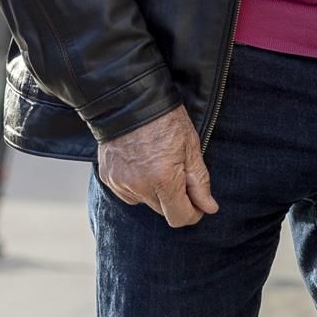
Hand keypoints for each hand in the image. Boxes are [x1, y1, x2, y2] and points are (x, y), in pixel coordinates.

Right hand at [95, 104, 218, 227]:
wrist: (130, 99)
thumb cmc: (165, 118)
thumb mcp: (190, 147)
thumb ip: (199, 182)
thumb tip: (208, 208)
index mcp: (163, 180)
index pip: (179, 217)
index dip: (192, 213)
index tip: (198, 204)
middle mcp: (139, 186)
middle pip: (162, 210)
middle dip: (174, 198)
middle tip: (177, 171)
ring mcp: (120, 183)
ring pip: (144, 201)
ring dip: (154, 190)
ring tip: (156, 161)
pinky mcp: (108, 177)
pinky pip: (127, 191)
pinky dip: (136, 183)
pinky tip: (140, 161)